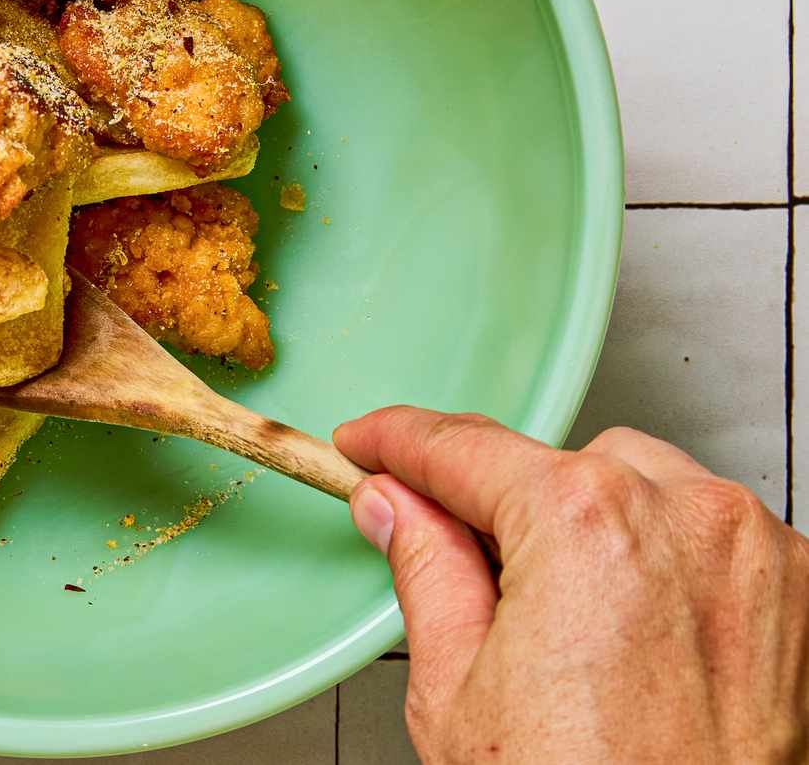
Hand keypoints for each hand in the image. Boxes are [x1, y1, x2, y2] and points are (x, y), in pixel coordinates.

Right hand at [334, 408, 808, 762]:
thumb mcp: (455, 691)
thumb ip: (425, 569)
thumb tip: (396, 506)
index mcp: (584, 522)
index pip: (465, 448)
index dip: (398, 443)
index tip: (369, 446)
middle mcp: (684, 516)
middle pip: (563, 466)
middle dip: (512, 507)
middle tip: (475, 576)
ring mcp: (755, 555)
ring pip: (648, 487)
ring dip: (599, 528)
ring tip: (571, 625)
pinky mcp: (801, 596)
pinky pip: (713, 538)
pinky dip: (669, 563)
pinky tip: (638, 635)